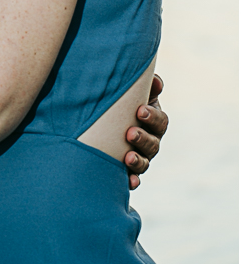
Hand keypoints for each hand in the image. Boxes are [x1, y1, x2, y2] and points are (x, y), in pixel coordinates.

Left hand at [124, 73, 167, 189]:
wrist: (102, 123)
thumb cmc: (120, 102)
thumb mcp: (131, 93)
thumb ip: (145, 86)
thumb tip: (156, 81)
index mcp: (153, 121)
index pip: (160, 121)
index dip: (152, 117)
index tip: (140, 110)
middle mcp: (150, 142)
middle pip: (153, 144)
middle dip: (143, 139)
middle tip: (130, 133)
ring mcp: (140, 158)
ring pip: (144, 162)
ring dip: (138, 161)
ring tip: (128, 157)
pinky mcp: (128, 171)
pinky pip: (133, 179)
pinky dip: (133, 181)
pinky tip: (130, 182)